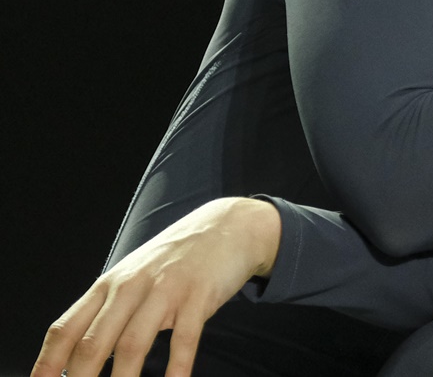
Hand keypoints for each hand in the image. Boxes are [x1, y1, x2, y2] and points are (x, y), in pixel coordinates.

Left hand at [31, 197, 280, 376]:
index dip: (47, 364)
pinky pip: (184, 339)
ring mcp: (165, 290)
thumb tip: (82, 357)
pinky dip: (176, 368)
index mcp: (109, 285)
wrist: (227, 226)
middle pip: (94, 342)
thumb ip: (110, 311)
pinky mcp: (198, 296)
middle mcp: (131, 287)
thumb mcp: (135, 276)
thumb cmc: (177, 258)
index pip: (66, 329)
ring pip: (132, 344)